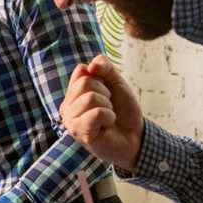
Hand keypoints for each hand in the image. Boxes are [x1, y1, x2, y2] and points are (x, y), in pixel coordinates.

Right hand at [61, 55, 144, 172]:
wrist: (135, 136)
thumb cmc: (123, 111)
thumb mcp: (116, 82)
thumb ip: (104, 67)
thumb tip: (90, 66)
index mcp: (72, 93)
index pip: (81, 70)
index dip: (101, 78)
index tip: (106, 92)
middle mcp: (67, 107)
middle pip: (85, 83)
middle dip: (105, 93)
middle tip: (108, 107)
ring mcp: (70, 121)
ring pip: (90, 98)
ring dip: (108, 107)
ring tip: (108, 118)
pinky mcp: (79, 133)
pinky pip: (96, 113)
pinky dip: (109, 117)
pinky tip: (107, 126)